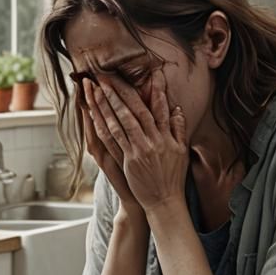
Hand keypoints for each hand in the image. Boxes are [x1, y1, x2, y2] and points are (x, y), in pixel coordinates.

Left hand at [87, 68, 187, 213]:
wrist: (165, 201)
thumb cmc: (173, 178)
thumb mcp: (181, 151)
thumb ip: (179, 128)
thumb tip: (176, 108)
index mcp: (166, 136)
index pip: (159, 107)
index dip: (154, 89)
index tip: (149, 73)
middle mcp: (152, 140)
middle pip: (135, 110)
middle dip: (120, 90)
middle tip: (108, 75)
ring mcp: (138, 150)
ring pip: (120, 121)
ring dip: (107, 102)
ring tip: (96, 87)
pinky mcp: (127, 160)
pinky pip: (112, 138)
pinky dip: (102, 123)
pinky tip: (93, 112)